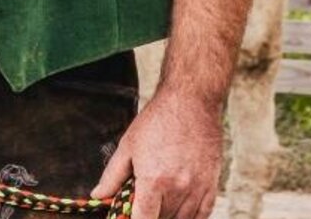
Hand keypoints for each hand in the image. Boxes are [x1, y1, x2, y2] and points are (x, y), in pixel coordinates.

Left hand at [92, 88, 221, 218]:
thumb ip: (112, 176)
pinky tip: (178, 214)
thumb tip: (98, 195)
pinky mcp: (212, 185)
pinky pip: (203, 215)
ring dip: (168, 216)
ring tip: (157, 204)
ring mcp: (198, 189)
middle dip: (149, 215)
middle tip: (140, 204)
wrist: (191, 103)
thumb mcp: (127, 146)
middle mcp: (178, 189)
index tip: (129, 218)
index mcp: (154, 181)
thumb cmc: (156, 122)